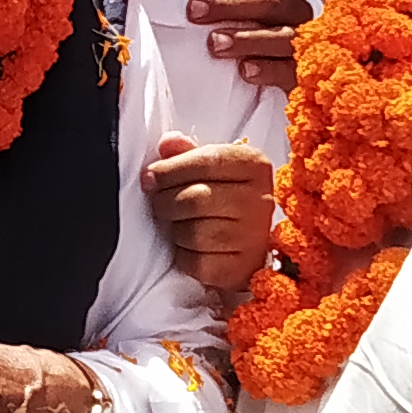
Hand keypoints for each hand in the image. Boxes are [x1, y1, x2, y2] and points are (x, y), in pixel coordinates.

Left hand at [142, 131, 274, 299]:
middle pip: (196, 199)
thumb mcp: (210, 167)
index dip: (171, 168)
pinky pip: (196, 263)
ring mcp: (254, 237)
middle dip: (166, 202)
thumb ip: (187, 153)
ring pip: (194, 233)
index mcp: (254, 165)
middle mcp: (260, 200)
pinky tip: (188, 248)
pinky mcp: (242, 269)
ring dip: (175, 230)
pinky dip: (184, 257)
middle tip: (159, 204)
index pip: (208, 160)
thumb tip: (168, 143)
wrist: (248, 242)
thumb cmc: (224, 198)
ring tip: (178, 225)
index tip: (150, 176)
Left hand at [186, 0, 307, 90]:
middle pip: (269, 1)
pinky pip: (291, 70)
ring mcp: (305, 41)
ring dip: (246, 38)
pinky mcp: (303, 73)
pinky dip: (268, 70)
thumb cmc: (249, 22)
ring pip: (282, 36)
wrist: (272, 67)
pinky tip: (244, 70)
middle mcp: (295, 9)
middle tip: (195, 11)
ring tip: (214, 44)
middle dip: (229, 4)